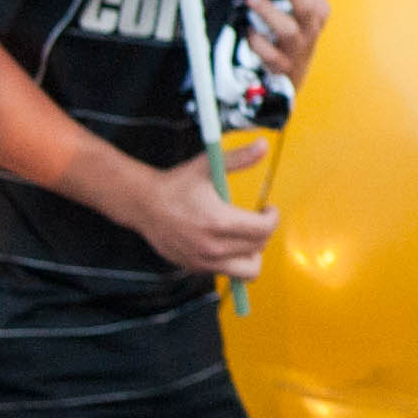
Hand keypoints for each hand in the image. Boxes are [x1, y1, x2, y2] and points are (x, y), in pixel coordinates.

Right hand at [130, 153, 278, 277]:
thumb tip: (264, 145)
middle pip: (259, 247)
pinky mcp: (196, 269)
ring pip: (249, 269)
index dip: (272, 217)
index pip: (264, 229)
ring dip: (253, 252)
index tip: (267, 209)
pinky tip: (227, 243)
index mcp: (219, 222)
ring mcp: (204, 261)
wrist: (144, 205)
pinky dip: (235, 261)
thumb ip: (238, 158)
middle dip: (264, 231)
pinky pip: (228, 273)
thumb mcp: (207, 166)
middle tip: (256, 218)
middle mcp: (213, 247)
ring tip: (245, 236)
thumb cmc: (177, 185)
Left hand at [241, 0, 331, 92]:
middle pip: (307, 7)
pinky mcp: (282, 66)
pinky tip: (248, 30)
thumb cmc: (293, 35)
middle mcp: (311, 29)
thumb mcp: (298, 12)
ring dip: (267, 10)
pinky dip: (257, 41)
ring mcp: (298, 49)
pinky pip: (271, 54)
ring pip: (288, 30)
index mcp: (318, 12)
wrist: (292, 75)